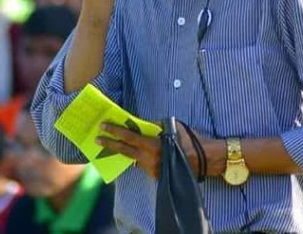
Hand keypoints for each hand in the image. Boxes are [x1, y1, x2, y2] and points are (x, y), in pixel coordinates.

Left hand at [97, 121, 221, 179]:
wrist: (204, 160)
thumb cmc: (190, 140)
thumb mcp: (173, 127)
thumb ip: (157, 127)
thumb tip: (145, 126)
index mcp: (153, 145)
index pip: (129, 137)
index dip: (115, 131)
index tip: (103, 127)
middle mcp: (149, 159)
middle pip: (125, 150)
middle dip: (110, 144)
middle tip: (98, 139)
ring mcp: (152, 169)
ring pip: (134, 159)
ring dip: (124, 152)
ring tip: (113, 145)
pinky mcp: (156, 176)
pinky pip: (143, 165)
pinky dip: (139, 158)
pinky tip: (137, 153)